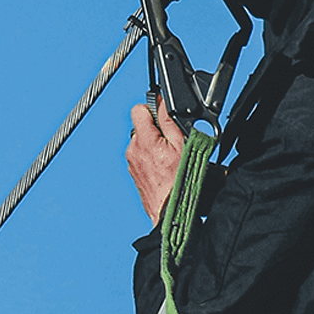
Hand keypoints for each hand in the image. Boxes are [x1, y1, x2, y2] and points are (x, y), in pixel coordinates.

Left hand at [127, 97, 184, 224]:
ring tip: (170, 158)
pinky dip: (152, 158)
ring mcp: (132, 162)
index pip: (138, 109)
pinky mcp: (134, 172)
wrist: (171, 211)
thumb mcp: (182, 146)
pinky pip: (142, 156)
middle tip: (172, 143)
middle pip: (141, 126)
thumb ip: (169, 121)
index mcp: (144, 140)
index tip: (164, 116)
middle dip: (156, 130)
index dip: (153, 108)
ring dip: (155, 145)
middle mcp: (133, 150)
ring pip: (142, 142)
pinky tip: (164, 168)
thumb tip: (162, 102)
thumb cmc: (180, 182)